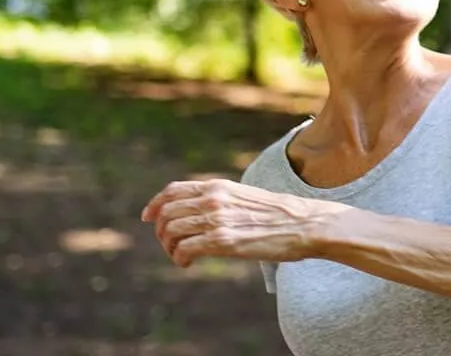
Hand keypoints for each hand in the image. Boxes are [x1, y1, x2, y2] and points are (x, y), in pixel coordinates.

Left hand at [140, 178, 344, 267]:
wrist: (304, 223)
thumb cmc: (279, 214)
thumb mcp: (244, 196)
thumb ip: (220, 200)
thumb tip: (201, 212)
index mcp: (217, 186)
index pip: (172, 191)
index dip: (154, 204)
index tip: (147, 218)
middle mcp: (213, 200)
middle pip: (166, 213)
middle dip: (161, 232)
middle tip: (170, 245)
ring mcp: (217, 220)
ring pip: (171, 232)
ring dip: (170, 247)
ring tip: (181, 256)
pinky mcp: (223, 241)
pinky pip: (185, 250)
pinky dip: (180, 259)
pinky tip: (188, 264)